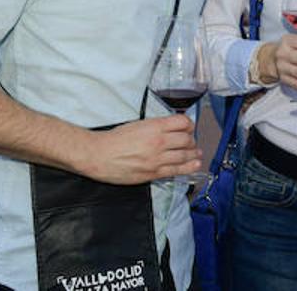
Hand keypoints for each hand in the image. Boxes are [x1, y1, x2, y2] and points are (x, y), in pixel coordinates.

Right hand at [77, 114, 200, 184]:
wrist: (99, 155)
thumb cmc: (115, 139)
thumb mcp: (137, 125)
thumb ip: (155, 126)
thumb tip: (170, 128)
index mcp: (154, 126)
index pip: (182, 122)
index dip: (189, 124)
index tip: (188, 127)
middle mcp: (159, 141)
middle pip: (187, 140)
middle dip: (191, 140)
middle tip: (191, 142)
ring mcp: (157, 159)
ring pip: (185, 155)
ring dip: (194, 154)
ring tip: (197, 153)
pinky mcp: (153, 173)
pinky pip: (177, 170)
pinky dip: (189, 167)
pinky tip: (195, 165)